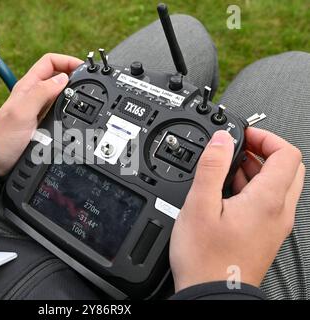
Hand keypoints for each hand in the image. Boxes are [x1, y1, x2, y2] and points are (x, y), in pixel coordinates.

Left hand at [0, 53, 82, 175]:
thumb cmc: (3, 139)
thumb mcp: (22, 112)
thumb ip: (41, 93)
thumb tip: (62, 79)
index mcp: (27, 86)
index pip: (49, 62)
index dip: (67, 61)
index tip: (83, 68)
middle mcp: (34, 95)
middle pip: (58, 76)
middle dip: (74, 75)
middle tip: (89, 82)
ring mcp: (39, 109)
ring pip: (61, 93)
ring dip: (73, 92)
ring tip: (86, 96)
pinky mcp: (43, 123)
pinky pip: (60, 110)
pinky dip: (70, 108)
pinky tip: (76, 113)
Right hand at [170, 128, 304, 291]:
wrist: (213, 293)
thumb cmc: (206, 259)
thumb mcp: (199, 206)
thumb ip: (211, 167)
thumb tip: (221, 139)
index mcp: (267, 201)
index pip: (287, 154)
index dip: (266, 137)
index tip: (244, 135)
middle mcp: (279, 213)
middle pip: (289, 168)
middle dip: (265, 151)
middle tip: (239, 149)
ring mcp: (275, 225)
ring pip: (280, 185)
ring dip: (258, 169)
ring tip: (228, 169)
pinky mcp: (266, 234)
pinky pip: (269, 202)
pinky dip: (254, 188)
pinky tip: (227, 192)